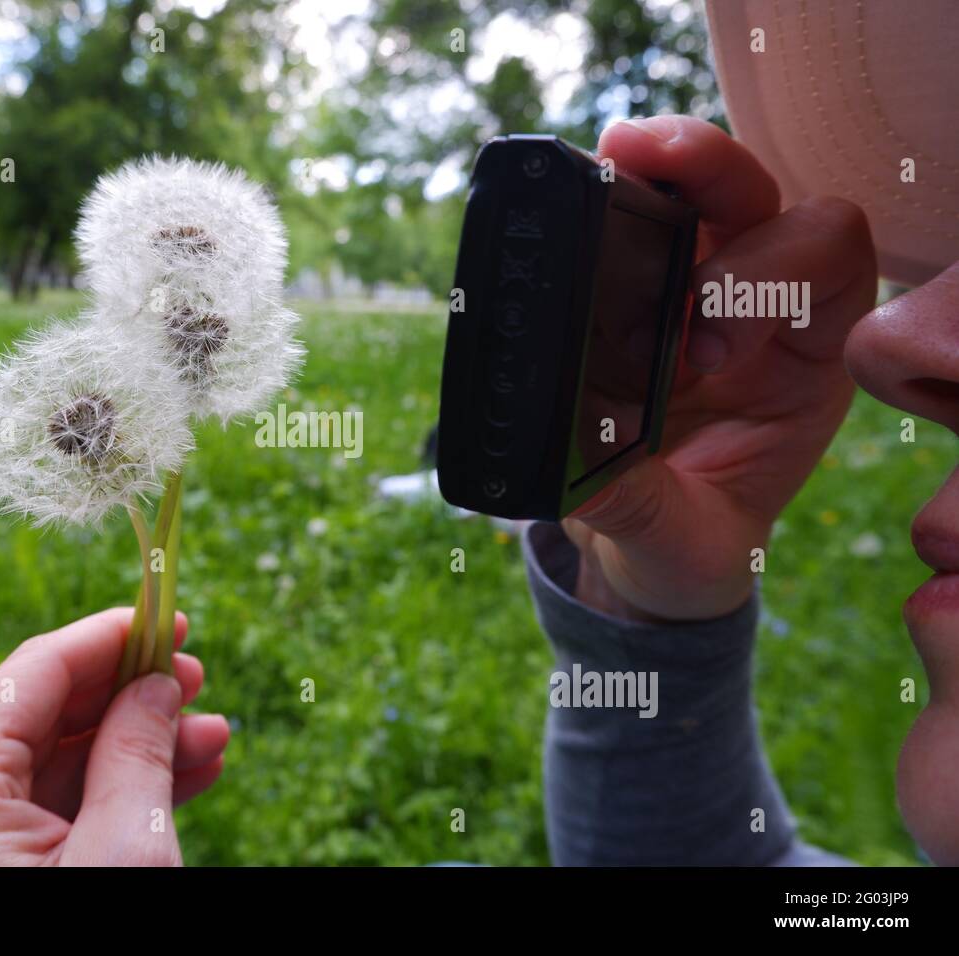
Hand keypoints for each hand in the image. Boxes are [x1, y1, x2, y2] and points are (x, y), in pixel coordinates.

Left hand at [0, 608, 228, 865]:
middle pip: (39, 718)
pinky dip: (109, 799)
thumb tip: (158, 683)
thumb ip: (137, 753)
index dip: (107, 638)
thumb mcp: (122, 855)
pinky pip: (44, 820)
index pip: (30, 674)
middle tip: (198, 680)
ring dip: (132, 750)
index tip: (169, 616)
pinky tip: (178, 780)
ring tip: (211, 738)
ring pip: (48, 771)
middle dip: (128, 698)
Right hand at [565, 115, 877, 621]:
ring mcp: (699, 293)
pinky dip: (614, 194)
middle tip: (641, 161)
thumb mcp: (672, 542)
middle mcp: (763, 315)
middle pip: (765, 199)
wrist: (647, 550)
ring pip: (704, 190)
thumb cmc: (685, 545)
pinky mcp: (639, 290)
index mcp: (803, 368)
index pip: (828, 266)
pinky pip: (640, 216)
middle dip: (712, 172)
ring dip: (663, 164)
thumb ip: (630, 501)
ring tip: (611, 158)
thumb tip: (564, 458)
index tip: (697, 352)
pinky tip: (582, 194)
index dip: (765, 281)